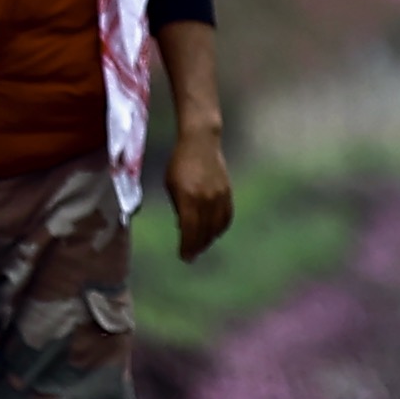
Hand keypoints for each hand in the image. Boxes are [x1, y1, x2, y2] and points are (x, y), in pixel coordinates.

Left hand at [165, 120, 233, 260]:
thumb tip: (184, 228)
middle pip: (203, 232)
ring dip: (209, 240)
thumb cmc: (179, 163)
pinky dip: (220, 228)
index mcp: (188, 197)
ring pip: (217, 227)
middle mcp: (205, 199)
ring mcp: (219, 196)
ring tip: (201, 246)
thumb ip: (178, 207)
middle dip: (196, 247)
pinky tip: (213, 233)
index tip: (184, 256)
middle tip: (190, 255)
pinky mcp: (228, 192)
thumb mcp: (171, 185)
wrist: (201, 142)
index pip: (189, 230)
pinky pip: (226, 217)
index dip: (186, 246)